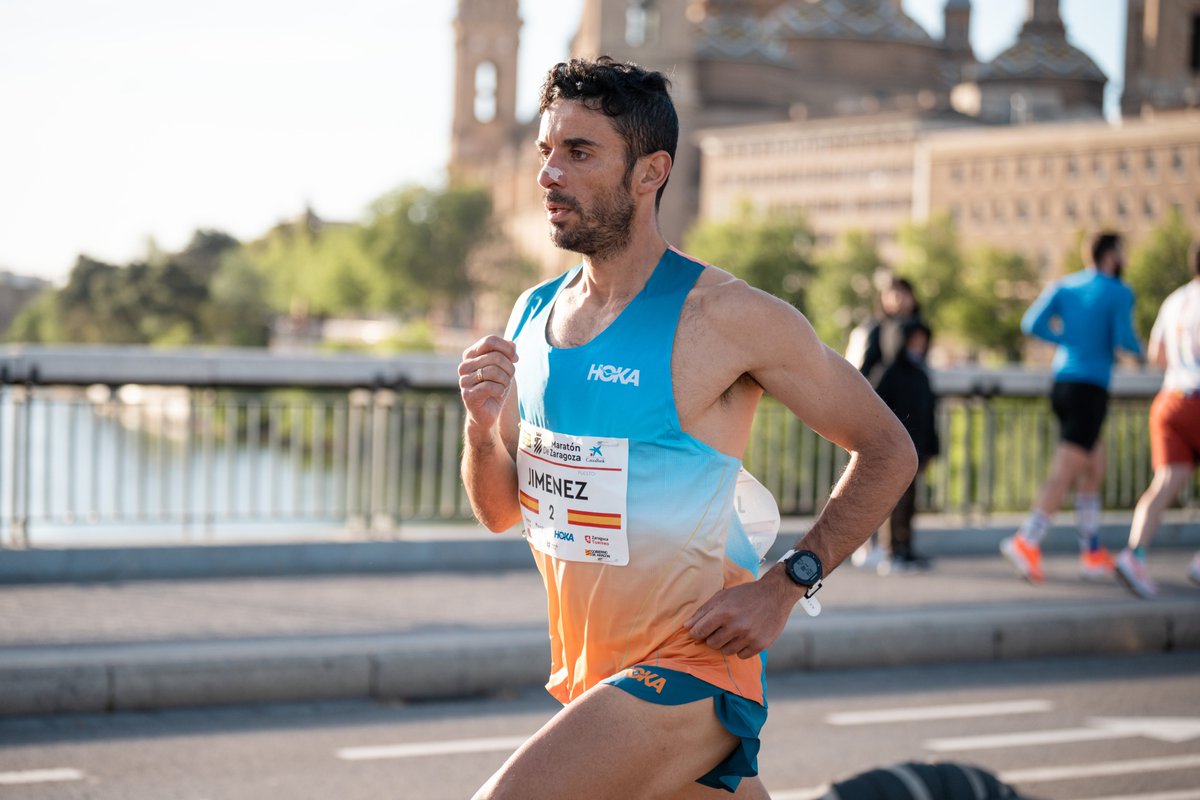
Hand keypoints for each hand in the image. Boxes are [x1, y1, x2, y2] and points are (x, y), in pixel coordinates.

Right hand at [459, 336, 517, 434]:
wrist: (487, 412)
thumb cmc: (496, 387)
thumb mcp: (504, 367)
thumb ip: (507, 352)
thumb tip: (512, 344)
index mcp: (471, 355)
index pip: (489, 341)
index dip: (506, 348)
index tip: (515, 358)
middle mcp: (464, 366)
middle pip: (495, 356)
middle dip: (509, 367)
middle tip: (509, 377)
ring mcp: (464, 380)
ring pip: (493, 371)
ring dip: (505, 380)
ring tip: (503, 386)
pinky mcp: (467, 395)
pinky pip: (490, 386)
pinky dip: (500, 390)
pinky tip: (498, 394)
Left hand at [683, 567, 801, 659]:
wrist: (775, 594)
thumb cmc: (745, 594)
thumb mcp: (722, 596)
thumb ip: (703, 612)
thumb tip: (686, 627)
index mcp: (723, 612)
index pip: (699, 632)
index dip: (697, 633)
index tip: (701, 631)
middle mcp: (735, 626)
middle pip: (711, 644)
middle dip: (713, 637)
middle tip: (722, 628)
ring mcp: (748, 637)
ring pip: (726, 651)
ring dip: (727, 643)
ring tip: (735, 631)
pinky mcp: (760, 645)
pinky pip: (741, 656)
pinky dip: (741, 648)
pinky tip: (746, 636)